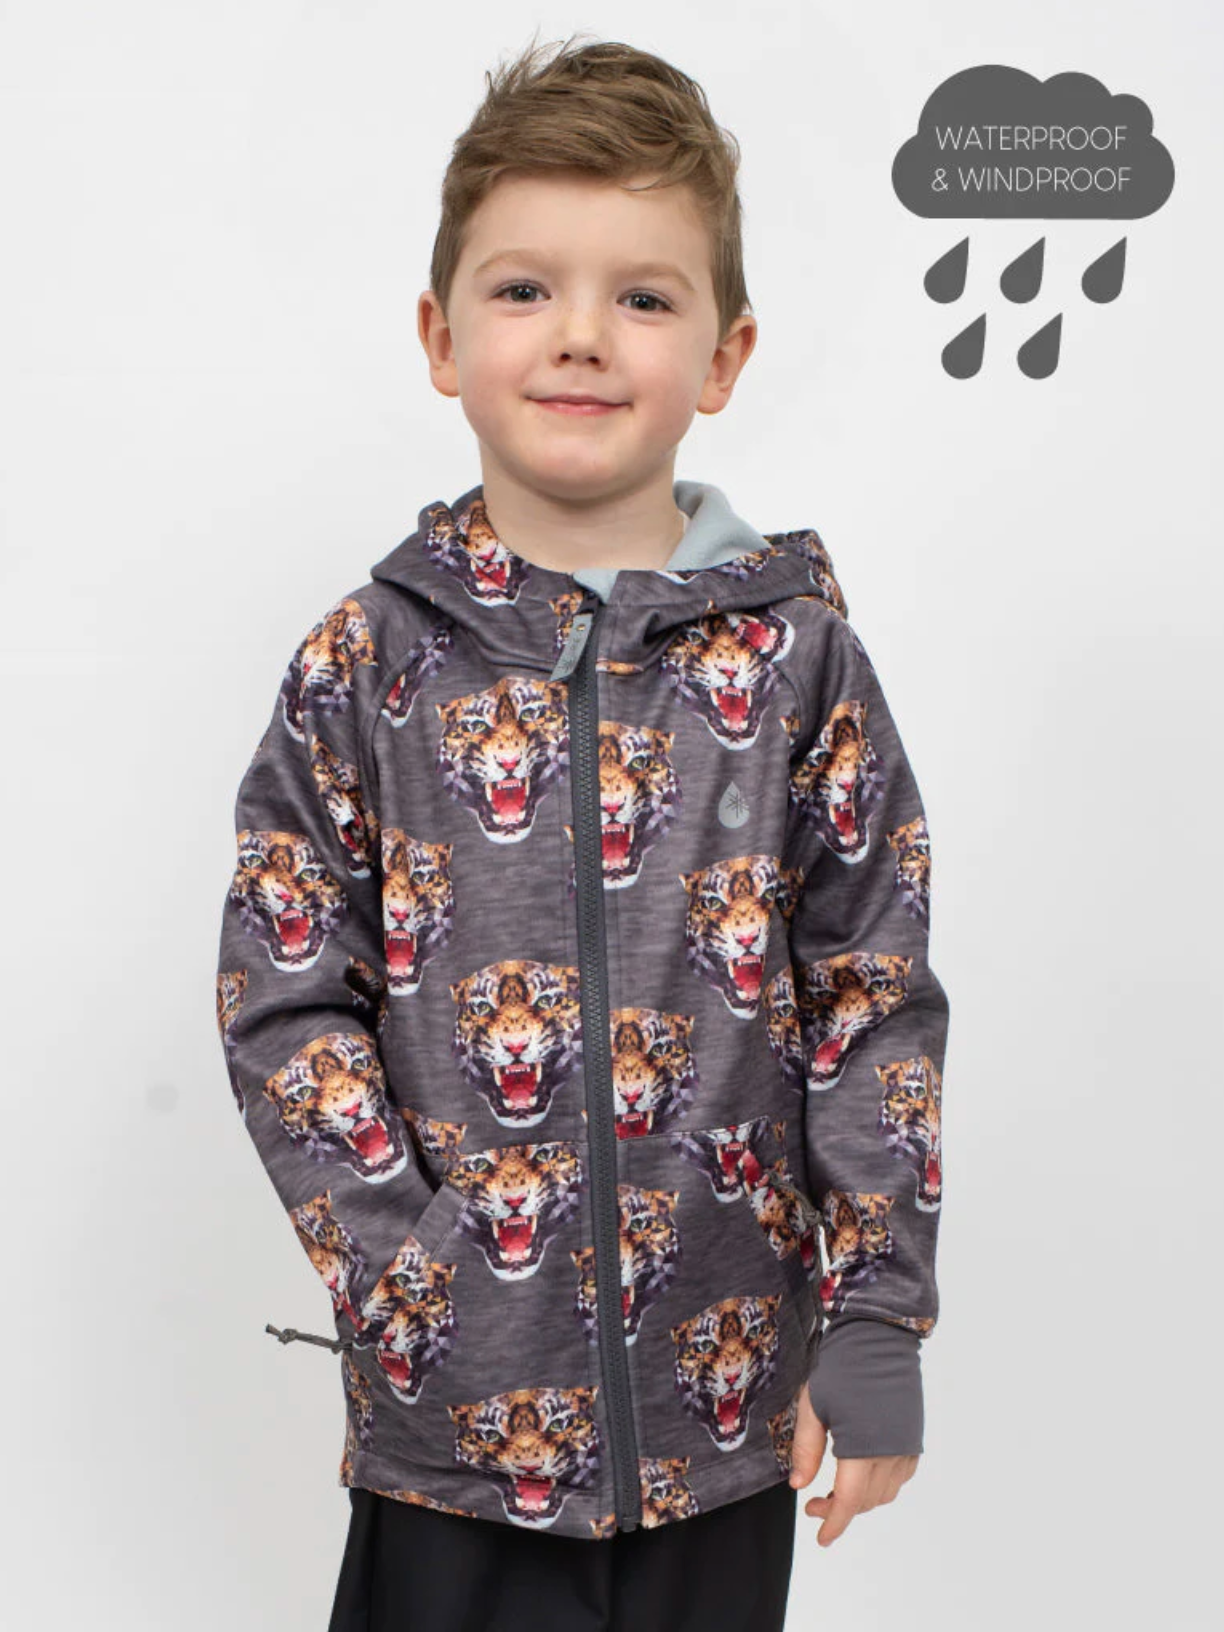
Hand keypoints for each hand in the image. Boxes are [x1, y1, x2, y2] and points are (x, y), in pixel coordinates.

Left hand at [789, 1381, 918, 1546]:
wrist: (880, 1338)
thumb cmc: (842, 1367)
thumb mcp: (813, 1405)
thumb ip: (806, 1449)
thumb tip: (799, 1487)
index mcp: (862, 1446)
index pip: (848, 1501)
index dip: (834, 1523)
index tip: (821, 1539)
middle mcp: (890, 1453)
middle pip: (865, 1501)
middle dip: (838, 1510)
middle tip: (813, 1502)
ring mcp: (906, 1447)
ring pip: (883, 1494)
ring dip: (859, 1499)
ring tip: (834, 1488)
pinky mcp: (914, 1439)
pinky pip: (898, 1478)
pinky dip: (879, 1486)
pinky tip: (861, 1473)